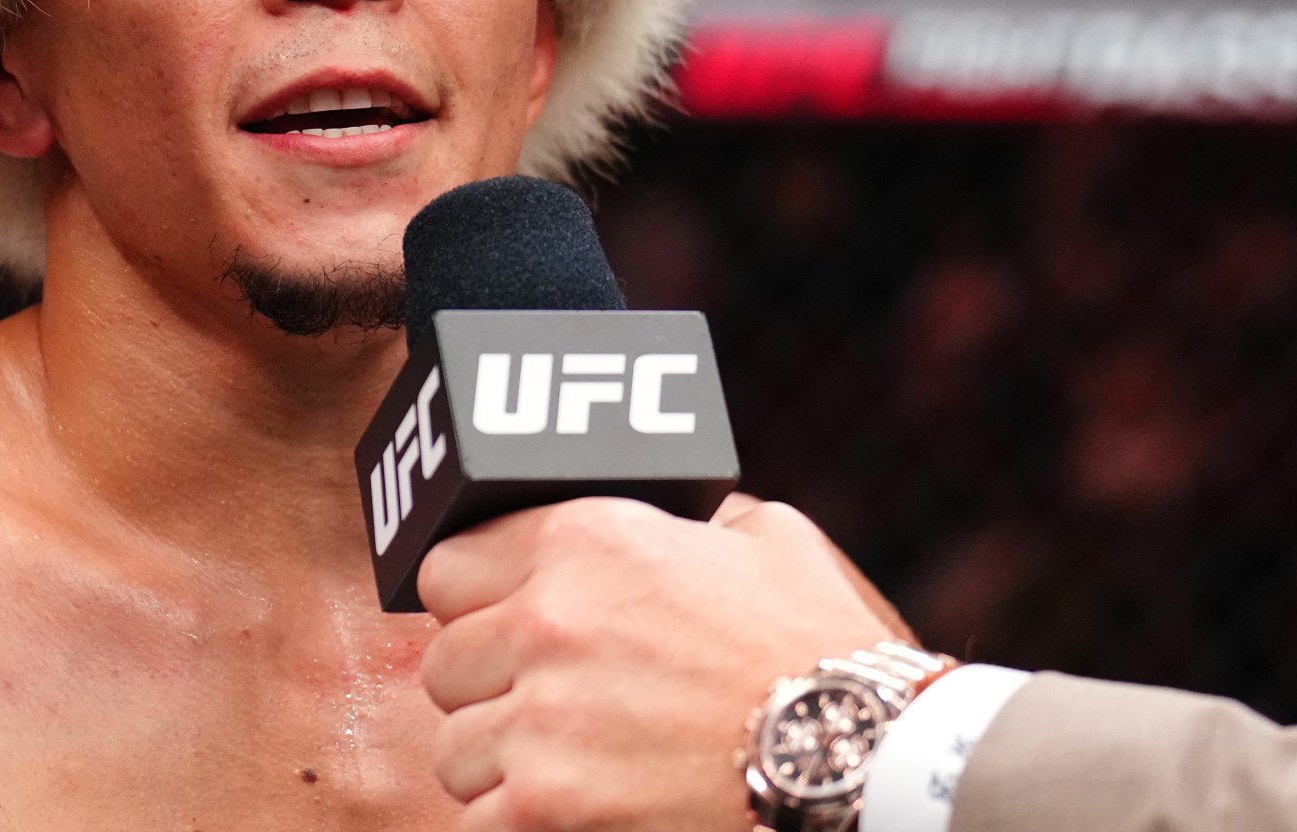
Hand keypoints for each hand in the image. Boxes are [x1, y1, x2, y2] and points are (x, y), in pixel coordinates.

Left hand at [416, 495, 907, 831]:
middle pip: (445, 663)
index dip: (476, 602)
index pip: (448, 567)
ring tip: (575, 766)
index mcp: (586, 541)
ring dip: (503, 764)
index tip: (501, 626)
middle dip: (490, 688)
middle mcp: (548, 621)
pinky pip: (479, 818)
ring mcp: (542, 719)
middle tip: (551, 707)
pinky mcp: (548, 806)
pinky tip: (575, 812)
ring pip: (456, 749)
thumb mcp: (771, 543)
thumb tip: (685, 520)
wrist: (879, 769)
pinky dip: (518, 822)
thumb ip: (698, 523)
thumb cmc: (830, 656)